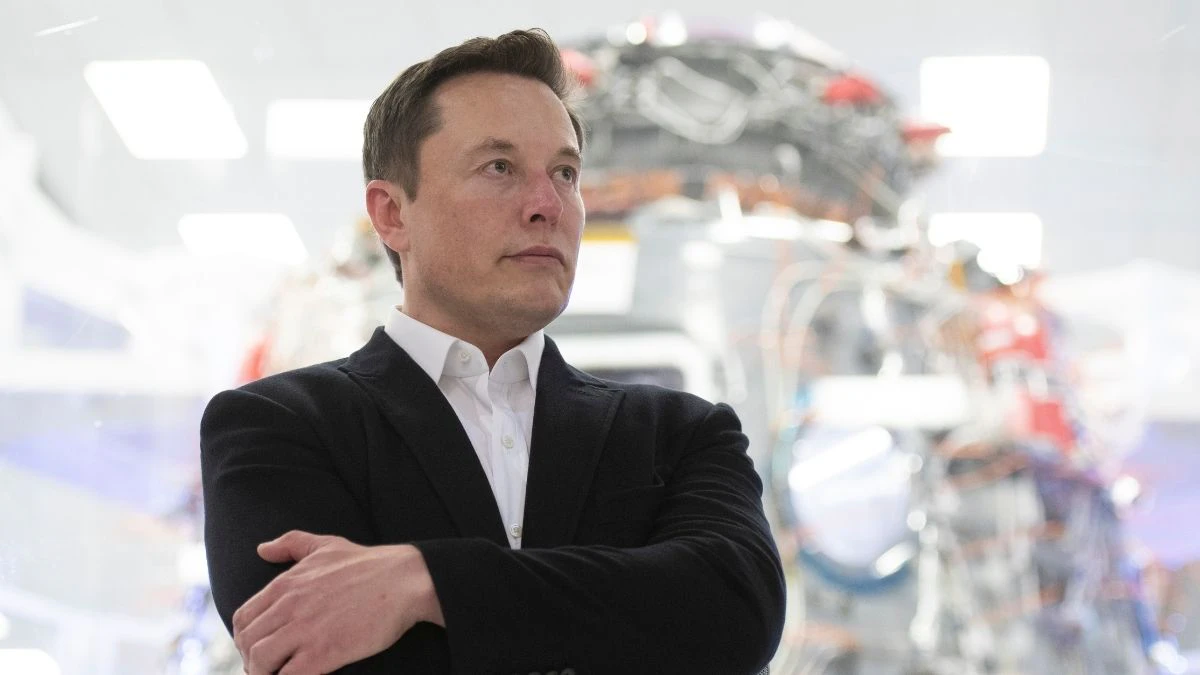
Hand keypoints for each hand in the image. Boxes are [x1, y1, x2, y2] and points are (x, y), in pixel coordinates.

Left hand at [232, 530, 443, 674]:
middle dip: (251, 659)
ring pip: (259, 662)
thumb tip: (263, 548)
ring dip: (264, 673)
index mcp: (285, 584)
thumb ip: (291, 544)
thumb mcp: (326, 545)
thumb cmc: (369, 564)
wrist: (404, 580)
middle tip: (268, 667)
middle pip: (247, 643)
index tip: (259, 646)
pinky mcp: (323, 654)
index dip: (245, 638)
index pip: (243, 618)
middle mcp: (289, 606)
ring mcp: (305, 631)